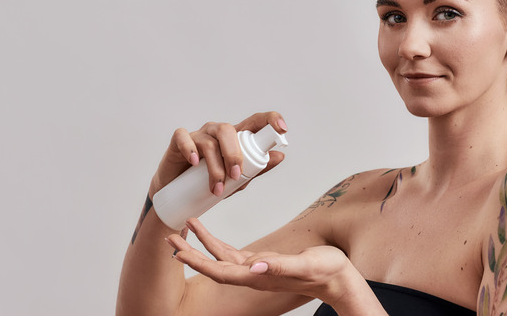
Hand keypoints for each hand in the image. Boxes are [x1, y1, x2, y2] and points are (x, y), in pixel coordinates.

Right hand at [150, 112, 287, 197]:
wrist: (177, 193)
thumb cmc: (209, 181)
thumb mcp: (238, 179)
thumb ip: (258, 168)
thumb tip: (280, 156)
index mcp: (235, 137)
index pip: (255, 121)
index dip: (270, 120)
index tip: (282, 129)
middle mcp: (217, 132)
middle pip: (229, 131)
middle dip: (235, 155)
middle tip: (236, 176)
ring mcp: (198, 135)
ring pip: (210, 141)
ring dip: (215, 166)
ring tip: (216, 188)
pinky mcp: (179, 141)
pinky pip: (184, 138)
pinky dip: (191, 150)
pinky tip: (195, 163)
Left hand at [166, 219, 360, 305]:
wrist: (337, 278)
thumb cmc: (325, 271)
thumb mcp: (304, 264)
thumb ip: (279, 265)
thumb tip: (254, 266)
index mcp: (258, 276)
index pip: (220, 270)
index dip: (198, 262)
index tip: (178, 252)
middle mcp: (252, 274)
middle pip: (214, 264)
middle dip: (190, 252)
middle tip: (169, 238)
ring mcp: (256, 269)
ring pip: (221, 257)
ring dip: (201, 245)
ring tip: (185, 228)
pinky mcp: (262, 262)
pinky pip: (233, 253)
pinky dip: (217, 243)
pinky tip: (210, 236)